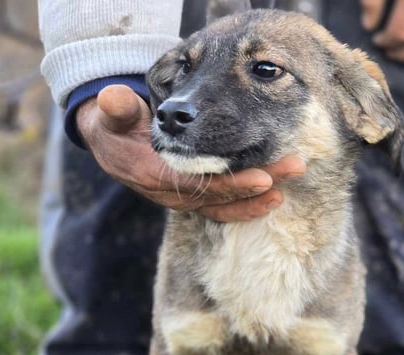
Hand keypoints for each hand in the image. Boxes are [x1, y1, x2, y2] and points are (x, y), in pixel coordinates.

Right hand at [76, 85, 305, 221]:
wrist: (110, 144)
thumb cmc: (116, 125)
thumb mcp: (112, 114)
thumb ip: (116, 109)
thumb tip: (112, 99)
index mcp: (154, 175)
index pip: (201, 184)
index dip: (233, 184)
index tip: (264, 178)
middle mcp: (171, 194)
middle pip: (222, 196)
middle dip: (259, 186)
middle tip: (293, 169)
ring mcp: (183, 198)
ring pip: (225, 206)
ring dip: (258, 199)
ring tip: (290, 187)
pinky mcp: (193, 197)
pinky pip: (222, 207)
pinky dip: (247, 205)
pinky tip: (274, 196)